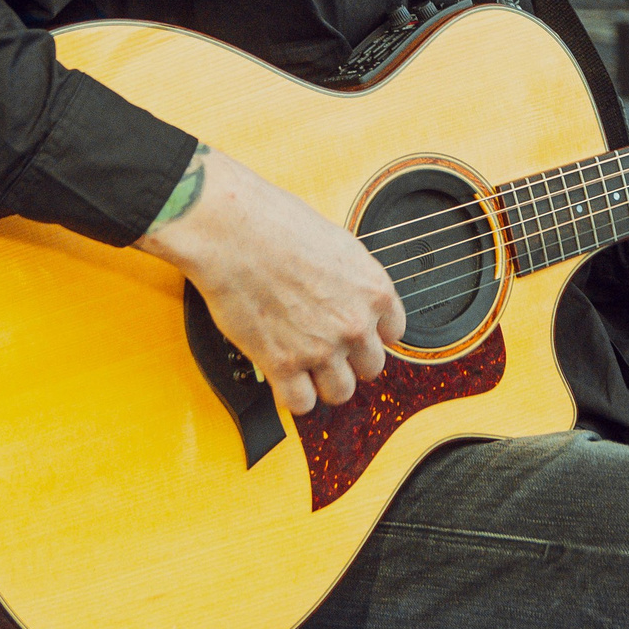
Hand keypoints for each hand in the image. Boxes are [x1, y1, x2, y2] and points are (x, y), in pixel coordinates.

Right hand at [134, 148, 405, 417]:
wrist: (235, 232)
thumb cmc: (277, 224)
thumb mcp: (336, 244)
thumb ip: (350, 280)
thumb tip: (348, 296)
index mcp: (374, 290)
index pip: (393, 333)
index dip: (369, 334)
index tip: (354, 334)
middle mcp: (354, 323)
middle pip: (370, 367)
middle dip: (348, 360)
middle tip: (325, 349)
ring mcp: (321, 347)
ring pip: (339, 392)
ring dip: (322, 383)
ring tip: (303, 366)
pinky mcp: (283, 364)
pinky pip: (301, 403)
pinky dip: (291, 395)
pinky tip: (282, 377)